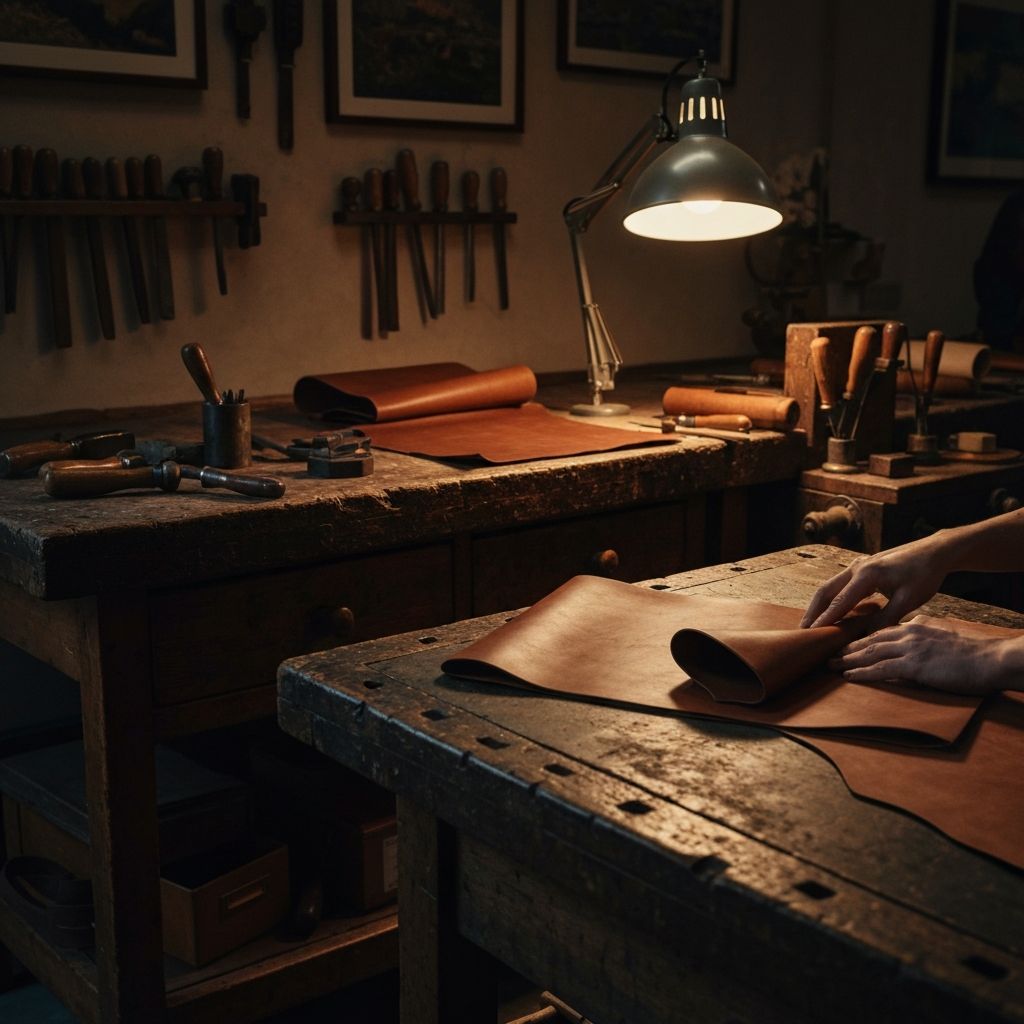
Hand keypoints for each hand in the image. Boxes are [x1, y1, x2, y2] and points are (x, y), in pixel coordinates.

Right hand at [800, 539, 950, 628]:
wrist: (934, 552)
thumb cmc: (924, 574)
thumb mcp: (909, 600)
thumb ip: (886, 618)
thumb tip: (866, 637)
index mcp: (867, 575)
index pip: (839, 602)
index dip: (825, 620)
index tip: (812, 634)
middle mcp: (857, 568)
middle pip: (825, 591)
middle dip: (812, 612)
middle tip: (802, 631)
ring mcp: (857, 566)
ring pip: (830, 587)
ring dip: (819, 605)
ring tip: (811, 624)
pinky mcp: (862, 568)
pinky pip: (840, 585)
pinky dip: (831, 599)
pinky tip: (831, 612)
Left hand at [828, 614, 1010, 694]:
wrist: (992, 660)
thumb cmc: (972, 652)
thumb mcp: (943, 634)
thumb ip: (924, 632)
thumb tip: (912, 627)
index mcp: (916, 626)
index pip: (881, 631)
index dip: (860, 638)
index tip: (845, 644)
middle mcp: (909, 634)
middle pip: (870, 640)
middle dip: (847, 648)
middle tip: (828, 654)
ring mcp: (911, 649)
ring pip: (871, 653)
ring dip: (848, 660)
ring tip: (831, 665)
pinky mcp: (915, 665)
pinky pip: (881, 669)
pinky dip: (862, 673)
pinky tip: (849, 676)